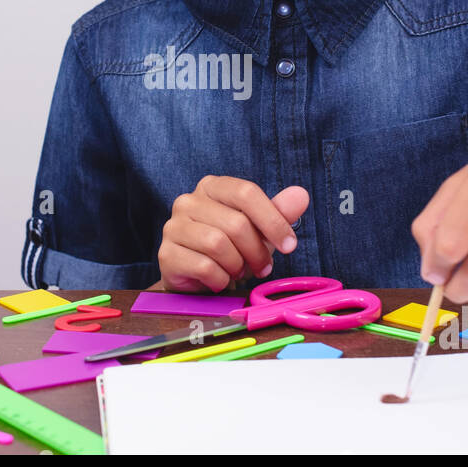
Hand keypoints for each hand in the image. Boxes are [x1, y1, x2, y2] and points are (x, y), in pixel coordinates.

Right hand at [159, 177, 308, 291]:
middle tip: (263, 267)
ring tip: (239, 271)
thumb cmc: (231, 248)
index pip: (246, 192)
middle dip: (257, 251)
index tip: (290, 245)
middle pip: (236, 223)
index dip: (273, 220)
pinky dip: (221, 279)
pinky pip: (204, 267)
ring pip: (219, 245)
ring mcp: (173, 227)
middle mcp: (188, 201)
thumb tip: (301, 195)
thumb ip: (279, 212)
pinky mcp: (166, 254)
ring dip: (238, 265)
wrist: (196, 278)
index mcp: (212, 187)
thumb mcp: (259, 229)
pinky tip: (220, 280)